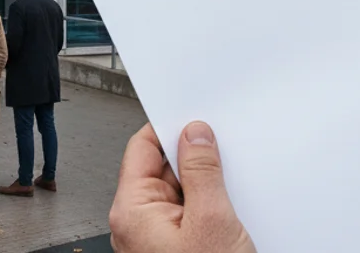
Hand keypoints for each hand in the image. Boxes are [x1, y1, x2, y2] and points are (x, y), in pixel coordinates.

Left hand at [109, 123, 254, 252]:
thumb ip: (202, 172)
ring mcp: (152, 237)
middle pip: (162, 171)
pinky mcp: (172, 247)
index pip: (142, 148)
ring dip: (203, 189)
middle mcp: (136, 224)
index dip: (169, 129)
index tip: (195, 120)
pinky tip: (227, 215)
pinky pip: (186, 215)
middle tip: (221, 157)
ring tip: (228, 199)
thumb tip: (196, 136)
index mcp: (131, 211)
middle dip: (193, 161)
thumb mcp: (211, 219)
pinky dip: (206, 209)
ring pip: (178, 194)